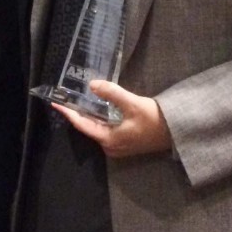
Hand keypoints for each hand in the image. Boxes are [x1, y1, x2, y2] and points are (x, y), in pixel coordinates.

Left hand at [52, 80, 171, 158]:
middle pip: (88, 127)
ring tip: (79, 99)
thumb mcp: (132, 104)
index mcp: (108, 140)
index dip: (68, 113)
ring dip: (89, 115)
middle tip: (67, 97)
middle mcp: (110, 147)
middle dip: (77, 112)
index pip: (81, 125)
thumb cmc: (154, 120)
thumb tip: (92, 85)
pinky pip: (105, 130)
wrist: (176, 133)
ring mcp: (117, 146)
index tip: (55, 103)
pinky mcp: (124, 143)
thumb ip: (111, 93)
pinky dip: (100, 118)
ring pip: (97, 128)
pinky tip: (98, 107)